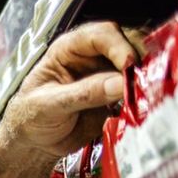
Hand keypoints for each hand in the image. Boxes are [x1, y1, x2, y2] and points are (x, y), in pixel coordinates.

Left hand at [1, 20, 141, 158]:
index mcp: (68, 49)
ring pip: (139, 66)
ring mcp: (108, 76)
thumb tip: (119, 84)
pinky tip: (145, 106)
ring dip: (147, 78)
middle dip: (139, 60)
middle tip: (144, 82)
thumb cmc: (30, 118)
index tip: (129, 65)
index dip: (118, 46)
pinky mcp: (119, 96)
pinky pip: (139, 90)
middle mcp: (92, 57)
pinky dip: (146, 96)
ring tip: (147, 95)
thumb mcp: (49, 106)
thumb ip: (83, 94)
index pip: (101, 34)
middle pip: (128, 44)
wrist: (35, 143)